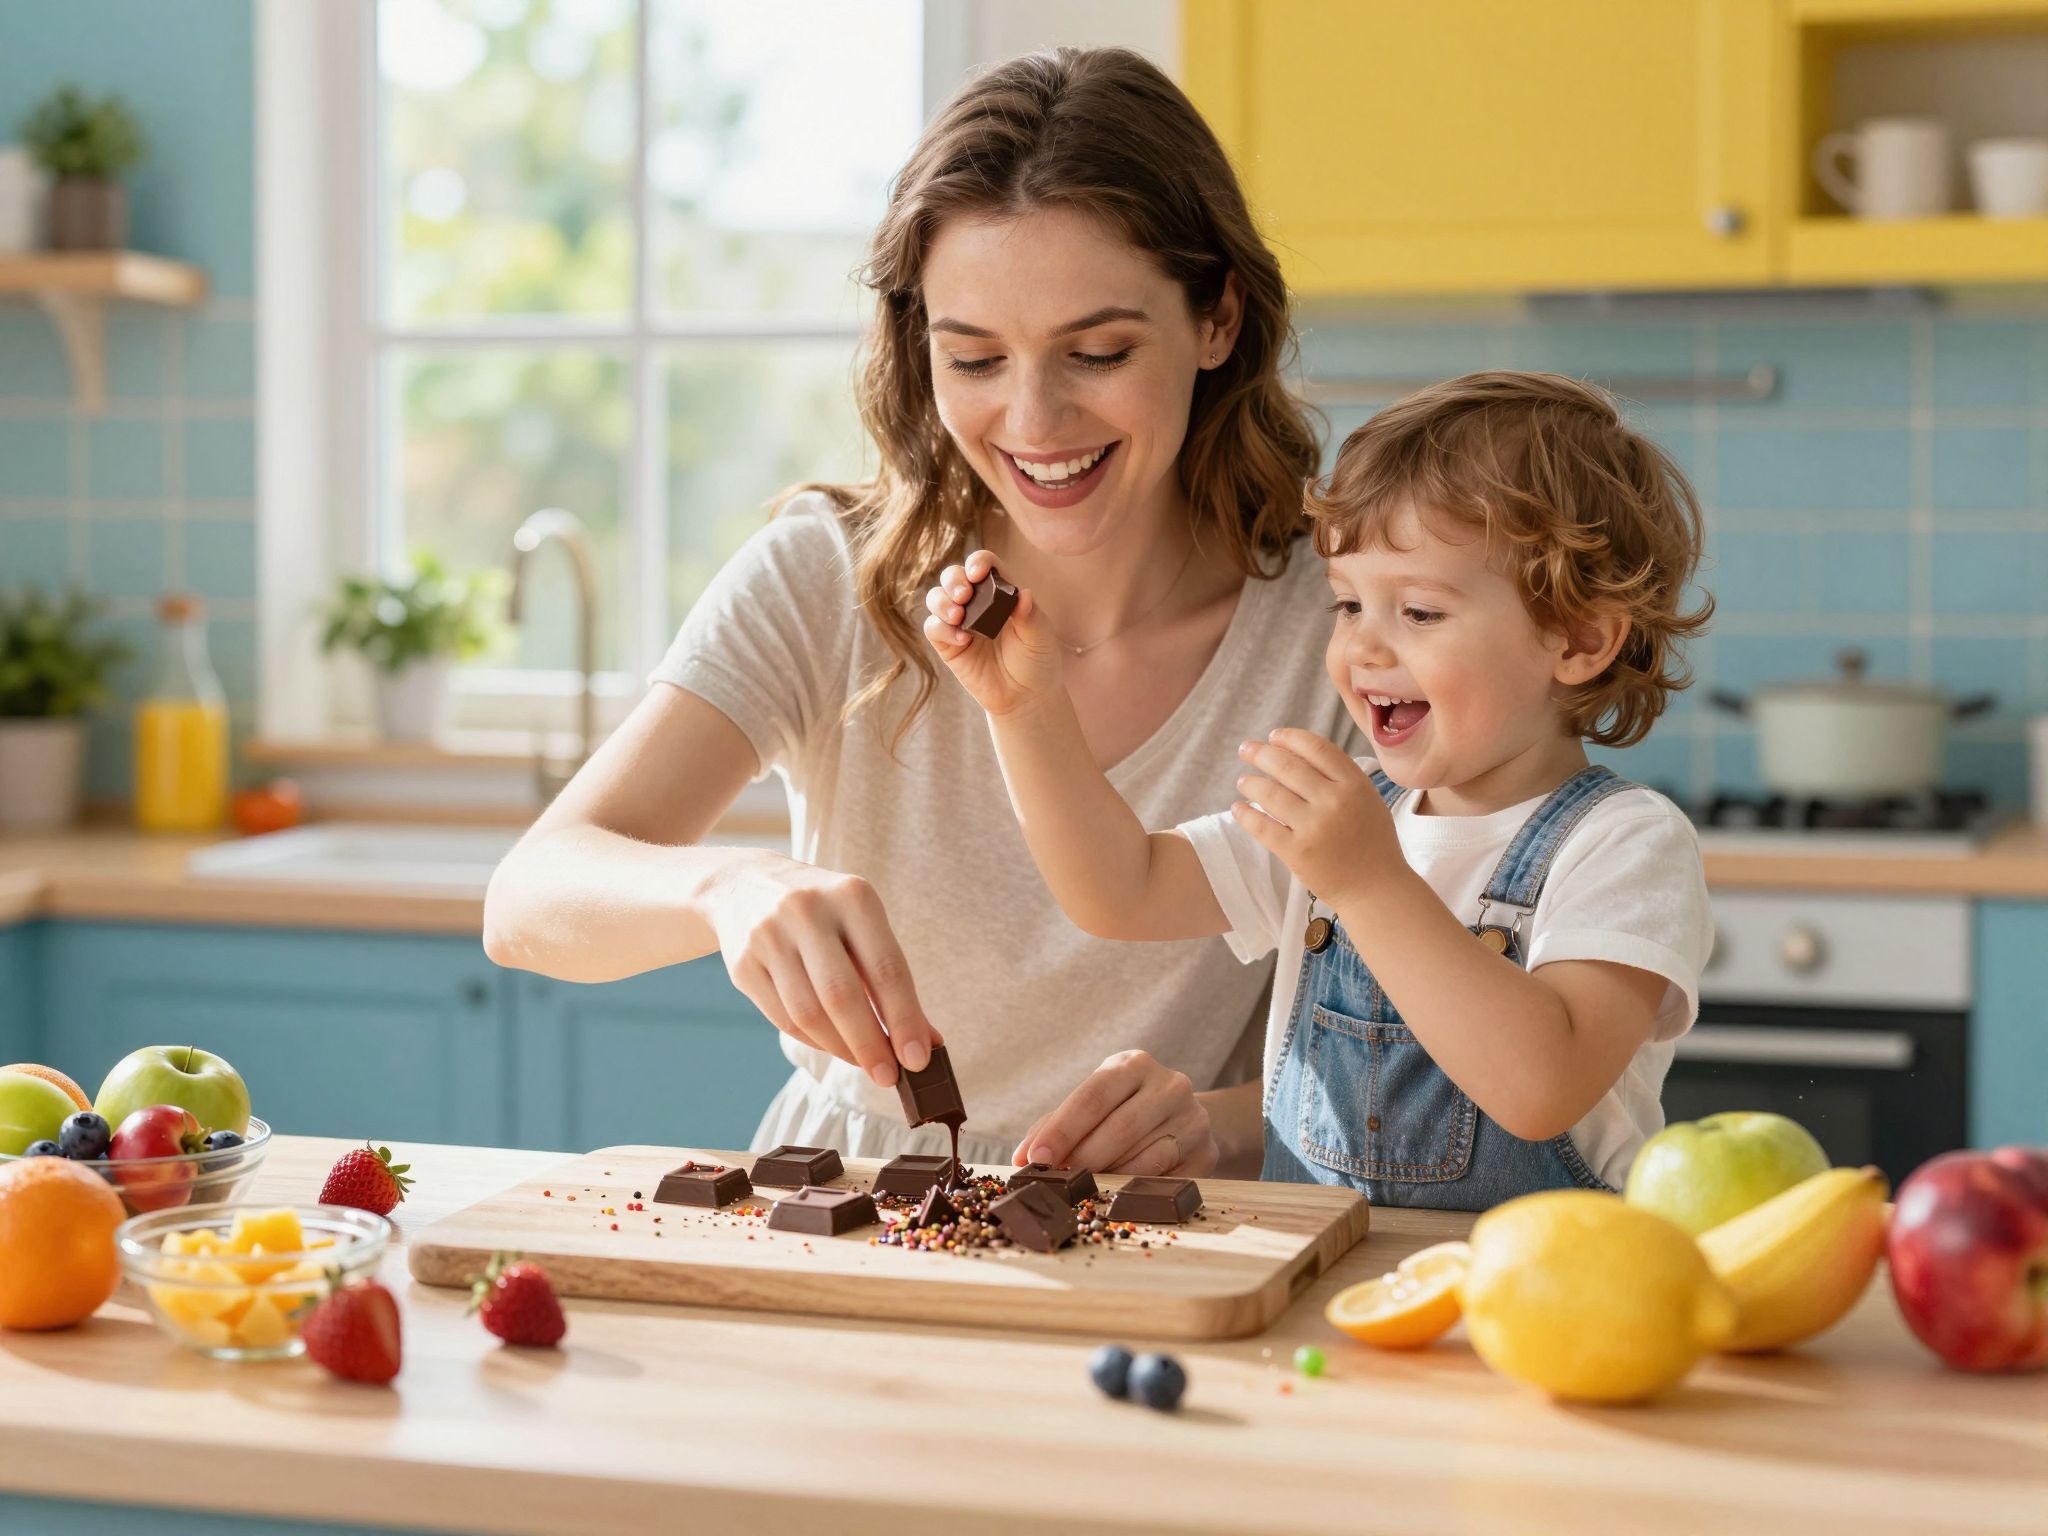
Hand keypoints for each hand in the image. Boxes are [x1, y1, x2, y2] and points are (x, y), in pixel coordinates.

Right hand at [708, 851, 940, 1088]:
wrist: (744, 885)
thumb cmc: (823, 914)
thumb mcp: (862, 926)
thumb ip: (892, 980)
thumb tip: (926, 1042)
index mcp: (852, 896)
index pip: (886, 968)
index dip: (904, 1019)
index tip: (919, 1059)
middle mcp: (808, 910)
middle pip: (842, 996)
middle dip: (870, 1045)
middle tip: (888, 1076)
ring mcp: (769, 936)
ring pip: (809, 1014)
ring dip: (841, 1049)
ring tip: (861, 1061)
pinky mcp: (742, 963)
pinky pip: (783, 1019)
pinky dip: (813, 1041)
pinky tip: (831, 1044)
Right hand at [921, 549, 1063, 717]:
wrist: (1026, 697)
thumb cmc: (1037, 661)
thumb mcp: (1040, 637)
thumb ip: (1031, 616)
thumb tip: (1024, 594)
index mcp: (1000, 592)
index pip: (984, 565)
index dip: (978, 562)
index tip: (978, 574)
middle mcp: (977, 603)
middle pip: (953, 576)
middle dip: (953, 580)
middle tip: (964, 596)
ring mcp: (960, 623)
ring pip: (936, 598)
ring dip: (942, 601)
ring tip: (958, 616)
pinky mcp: (948, 645)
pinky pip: (933, 628)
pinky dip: (942, 629)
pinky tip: (962, 640)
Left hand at [1010, 1050, 1217, 1176]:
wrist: (1185, 1118)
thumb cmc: (1124, 1111)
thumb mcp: (1093, 1106)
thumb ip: (1054, 1127)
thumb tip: (1022, 1158)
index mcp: (1133, 1064)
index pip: (1093, 1096)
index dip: (1062, 1130)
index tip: (1036, 1159)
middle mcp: (1169, 1084)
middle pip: (1120, 1128)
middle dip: (1083, 1160)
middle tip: (1059, 1183)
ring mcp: (1194, 1117)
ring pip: (1146, 1157)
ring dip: (1110, 1178)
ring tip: (1087, 1189)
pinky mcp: (1207, 1151)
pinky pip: (1168, 1179)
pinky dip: (1139, 1190)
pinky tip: (1120, 1194)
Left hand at [1232, 728, 1402, 909]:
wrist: (1376, 889)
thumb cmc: (1372, 843)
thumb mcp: (1367, 800)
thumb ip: (1339, 777)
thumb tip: (1297, 753)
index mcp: (1355, 784)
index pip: (1316, 747)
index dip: (1290, 738)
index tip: (1274, 737)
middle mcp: (1334, 801)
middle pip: (1287, 765)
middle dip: (1261, 753)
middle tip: (1246, 749)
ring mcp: (1315, 827)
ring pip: (1270, 793)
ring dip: (1250, 783)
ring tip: (1243, 781)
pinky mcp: (1297, 852)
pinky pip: (1262, 826)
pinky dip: (1245, 814)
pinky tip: (1237, 808)